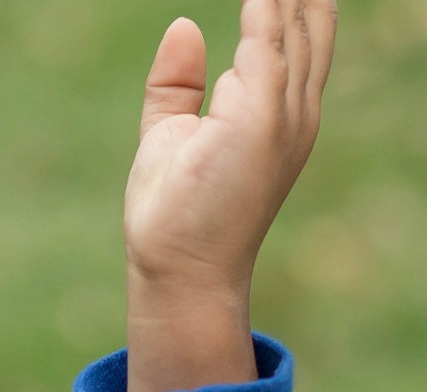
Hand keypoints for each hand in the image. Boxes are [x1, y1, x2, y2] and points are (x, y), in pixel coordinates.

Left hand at [123, 0, 335, 391]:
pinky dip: (264, 4)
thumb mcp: (173, 135)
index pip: (303, 33)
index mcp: (281, 113)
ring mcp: (279, 114)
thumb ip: (180, 85)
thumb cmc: (175, 215)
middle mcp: (293, 110)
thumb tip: (185, 26)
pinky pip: (266, 39)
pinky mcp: (256, 118)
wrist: (176, 271)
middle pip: (312, 19)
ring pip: (294, 21)